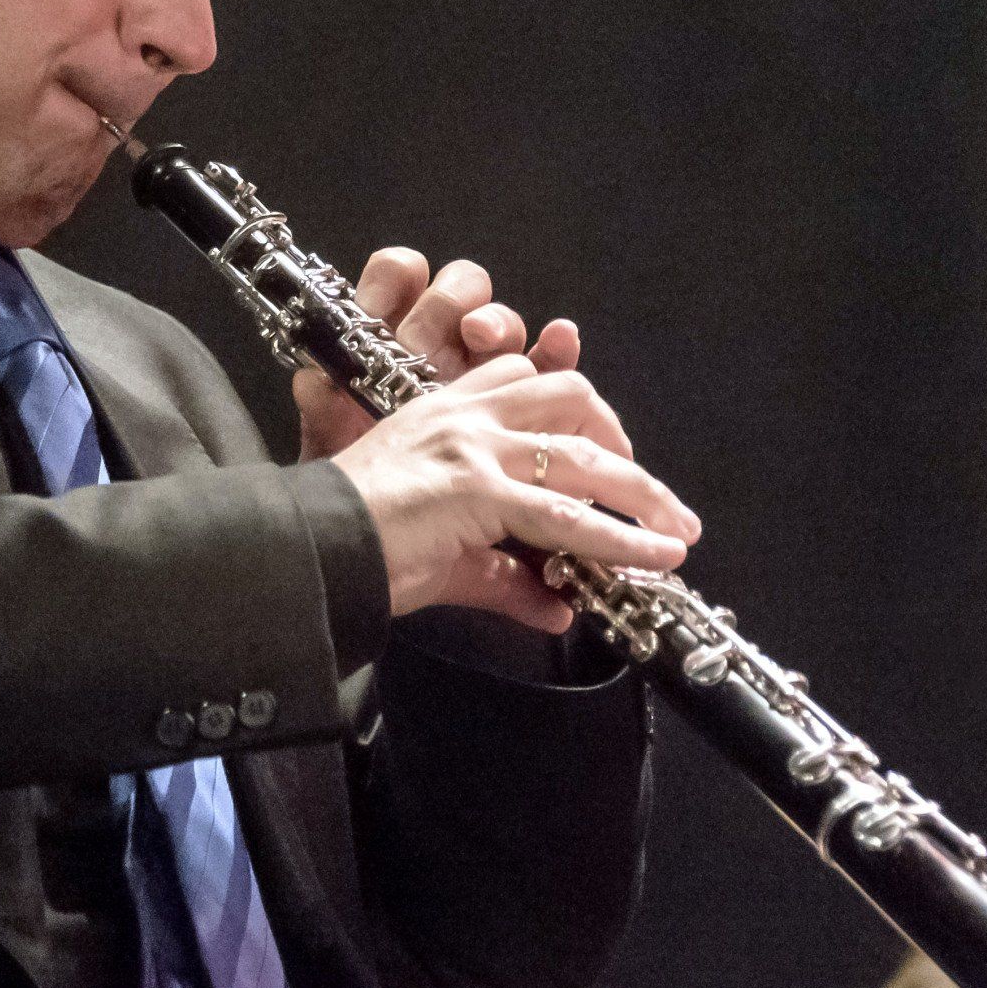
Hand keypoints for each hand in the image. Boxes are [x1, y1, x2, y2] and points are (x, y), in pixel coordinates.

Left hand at [295, 247, 580, 461]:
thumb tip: (313, 381)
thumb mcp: (331, 441)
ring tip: (484, 339)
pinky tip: (561, 338)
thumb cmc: (355, 485)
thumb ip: (324, 407)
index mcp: (387, 339)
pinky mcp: (522, 402)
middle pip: (463, 291)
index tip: (387, 304)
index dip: (396, 278)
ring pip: (501, 322)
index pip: (398, 274)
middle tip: (463, 333)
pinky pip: (548, 362)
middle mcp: (438, 343)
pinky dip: (557, 346)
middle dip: (457, 302)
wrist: (377, 529)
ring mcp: (479, 368)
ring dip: (498, 324)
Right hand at [331, 356, 699, 632]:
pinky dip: (619, 536)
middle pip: (568, 398)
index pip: (522, 378)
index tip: (605, 450)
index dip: (576, 408)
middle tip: (650, 493)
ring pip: (580, 455)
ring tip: (677, 528)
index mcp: (445, 413)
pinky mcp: (477, 490)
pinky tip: (652, 556)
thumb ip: (506, 578)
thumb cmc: (357, 545)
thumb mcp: (444, 555)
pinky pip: (564, 514)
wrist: (309, 551)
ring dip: (641, 493)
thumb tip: (557, 609)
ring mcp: (473, 450)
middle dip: (620, 440)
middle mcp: (464, 418)